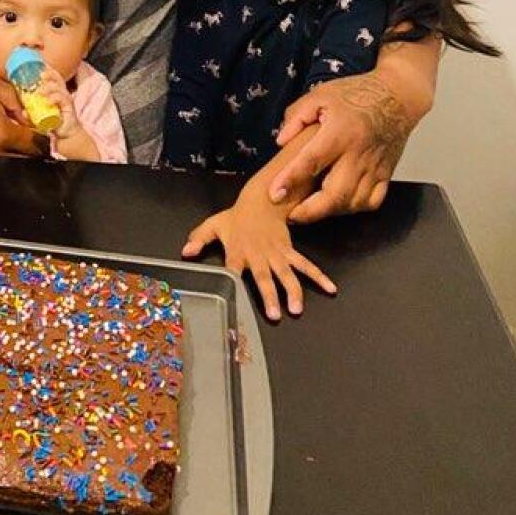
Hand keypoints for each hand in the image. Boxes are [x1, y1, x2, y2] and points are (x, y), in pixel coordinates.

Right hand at [0, 77, 44, 156]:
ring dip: (17, 155)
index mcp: (0, 133)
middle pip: (26, 161)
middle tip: (30, 139)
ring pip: (12, 165)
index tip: (43, 136)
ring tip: (14, 142)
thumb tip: (32, 117)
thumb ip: (17, 100)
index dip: (43, 140)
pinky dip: (0, 157)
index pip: (35, 145)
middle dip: (31, 151)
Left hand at [34, 65, 78, 136]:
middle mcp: (62, 93)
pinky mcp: (69, 107)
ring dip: (49, 88)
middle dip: (49, 74)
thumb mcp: (42, 116)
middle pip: (57, 78)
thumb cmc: (55, 122)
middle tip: (40, 75)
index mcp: (56, 92)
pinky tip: (48, 101)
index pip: (53, 77)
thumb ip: (33, 113)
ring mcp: (66, 99)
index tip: (40, 63)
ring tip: (40, 92)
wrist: (67, 134)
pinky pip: (62, 99)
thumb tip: (24, 112)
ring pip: (59, 88)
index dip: (47, 69)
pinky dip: (55, 98)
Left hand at [182, 196, 336, 322]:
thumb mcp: (214, 225)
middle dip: (269, 295)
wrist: (261, 200)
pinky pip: (305, 264)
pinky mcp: (289, 251)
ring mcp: (276, 254)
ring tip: (297, 308)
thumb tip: (185, 252)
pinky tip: (330, 288)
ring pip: (286, 273)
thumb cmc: (236, 218)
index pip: (233, 267)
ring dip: (293, 290)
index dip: (233, 279)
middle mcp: (258, 255)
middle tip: (275, 314)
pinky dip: (318, 276)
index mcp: (237, 251)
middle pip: (264, 277)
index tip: (235, 295)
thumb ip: (199, 239)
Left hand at [271, 77, 409, 221]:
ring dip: (330, 211)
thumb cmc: (357, 94)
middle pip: (335, 193)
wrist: (398, 96)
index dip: (291, 179)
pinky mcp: (387, 174)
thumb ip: (296, 117)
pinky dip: (354, 208)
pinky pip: (372, 202)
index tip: (275, 194)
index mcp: (340, 132)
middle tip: (291, 215)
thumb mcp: (319, 95)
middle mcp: (359, 153)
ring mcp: (375, 167)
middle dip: (311, 211)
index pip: (312, 161)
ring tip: (311, 210)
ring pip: (353, 202)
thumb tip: (281, 141)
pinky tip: (339, 204)